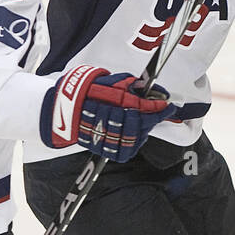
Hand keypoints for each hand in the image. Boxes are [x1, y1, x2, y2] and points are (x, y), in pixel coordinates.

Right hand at [41, 66, 173, 161]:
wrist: (64, 111)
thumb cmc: (88, 94)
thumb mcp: (110, 82)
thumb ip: (132, 84)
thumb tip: (152, 88)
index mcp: (113, 104)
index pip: (144, 108)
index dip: (160, 107)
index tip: (170, 104)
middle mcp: (111, 122)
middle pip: (142, 123)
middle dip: (152, 116)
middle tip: (158, 110)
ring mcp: (108, 138)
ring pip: (137, 137)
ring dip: (143, 128)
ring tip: (141, 120)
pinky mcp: (107, 151)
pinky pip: (129, 150)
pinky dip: (135, 141)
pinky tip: (135, 132)